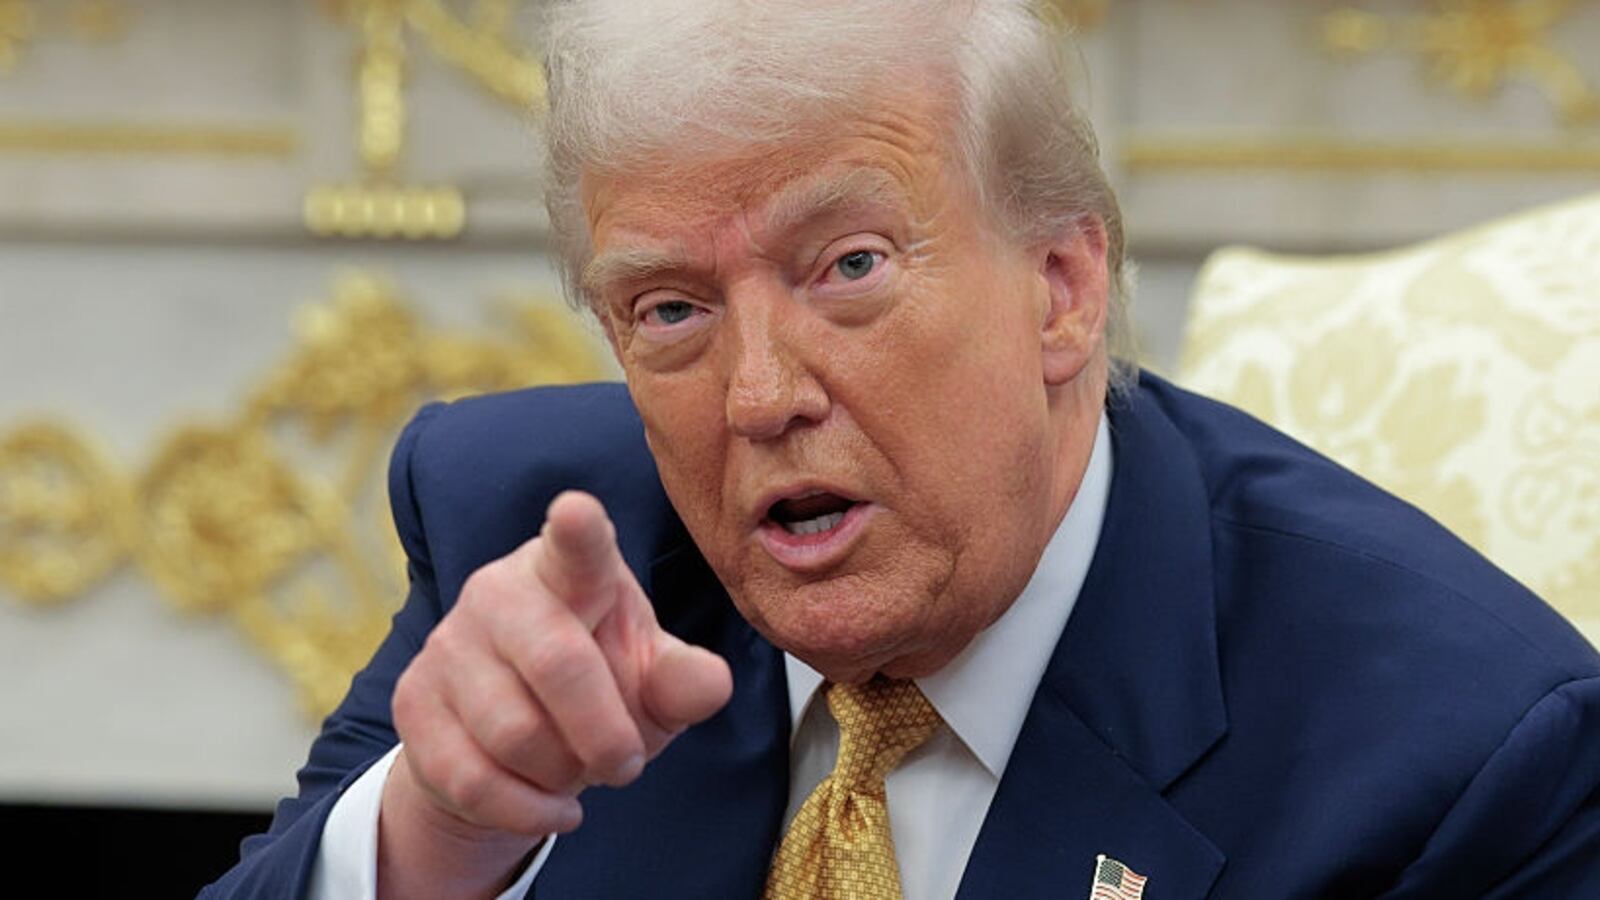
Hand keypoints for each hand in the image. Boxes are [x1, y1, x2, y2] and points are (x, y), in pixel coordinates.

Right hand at [378, 491, 733, 896]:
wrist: (516, 742)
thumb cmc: (600, 688)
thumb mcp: (652, 682)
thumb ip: (683, 681)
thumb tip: (710, 683)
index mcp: (571, 570)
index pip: (577, 547)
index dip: (578, 530)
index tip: (577, 511)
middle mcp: (501, 591)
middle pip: (558, 665)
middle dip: (606, 735)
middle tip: (627, 764)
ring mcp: (449, 642)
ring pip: (514, 734)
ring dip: (563, 773)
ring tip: (577, 770)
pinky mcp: (413, 700)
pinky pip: (473, 778)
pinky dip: (526, 810)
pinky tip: (552, 805)